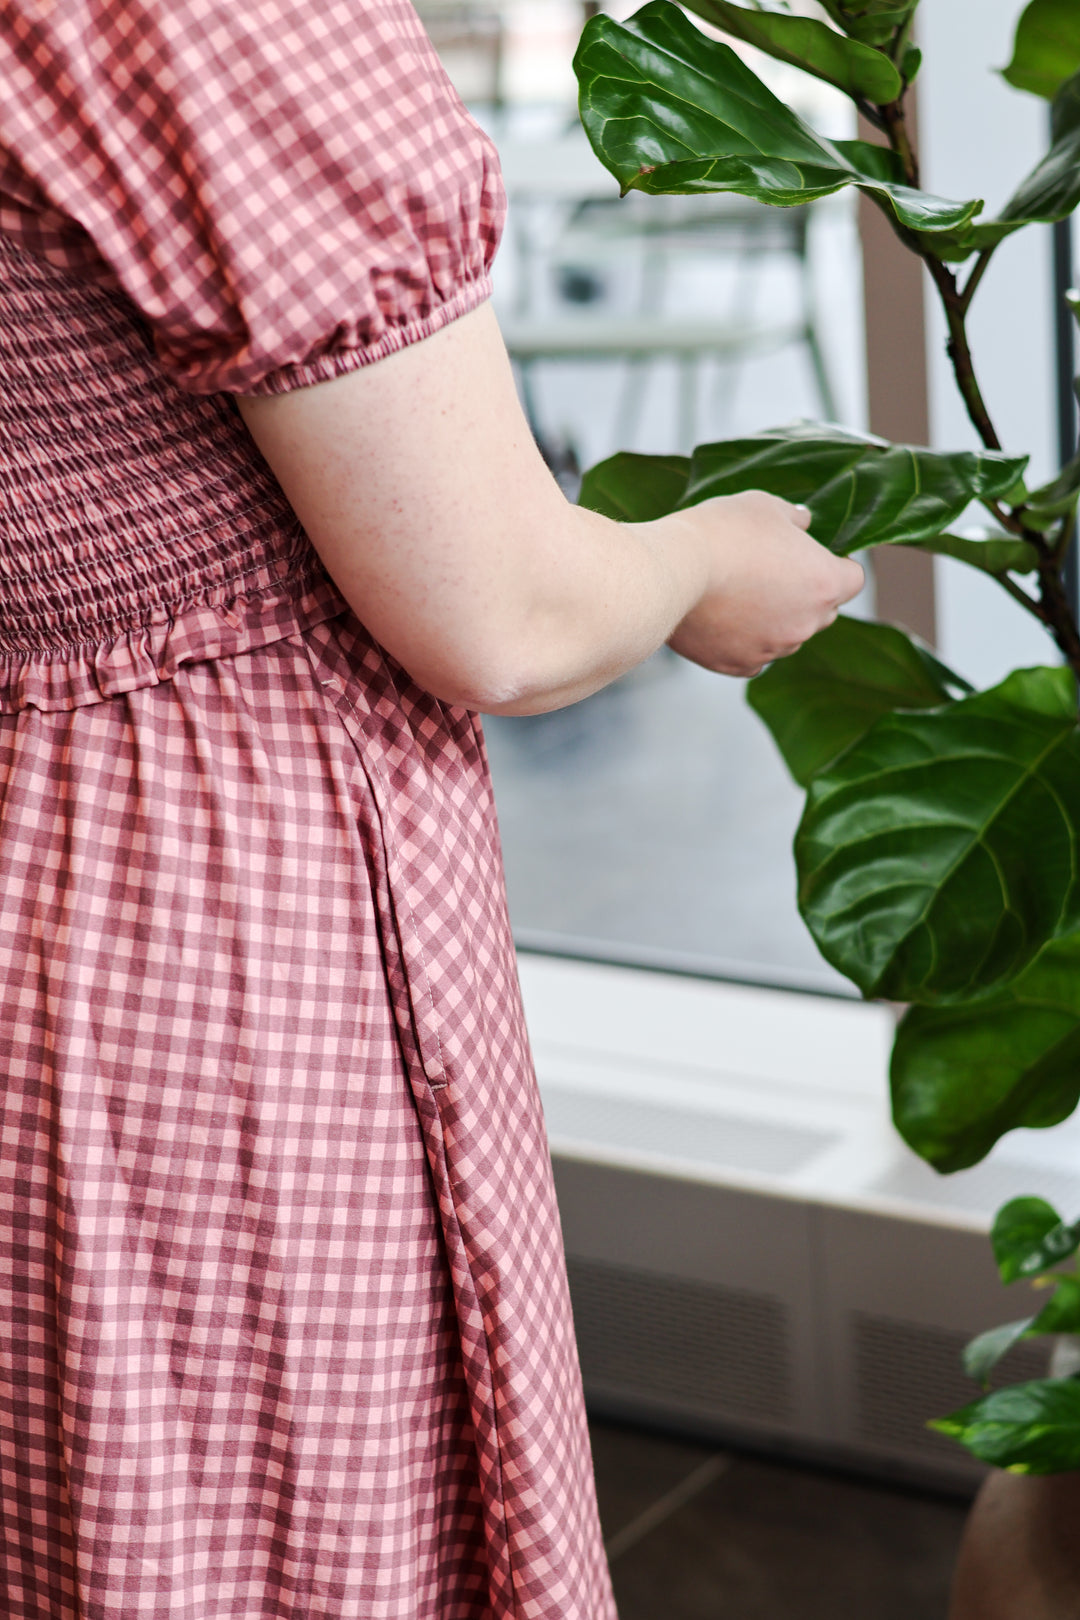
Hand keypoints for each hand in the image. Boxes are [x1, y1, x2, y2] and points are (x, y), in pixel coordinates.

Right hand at [666, 492, 864, 676]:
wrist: (672, 572)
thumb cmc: (722, 533)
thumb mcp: (764, 505)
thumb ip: (794, 518)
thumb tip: (802, 523)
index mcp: (825, 583)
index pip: (853, 580)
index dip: (836, 566)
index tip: (812, 557)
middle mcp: (807, 624)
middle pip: (823, 612)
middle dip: (805, 595)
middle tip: (770, 571)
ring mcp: (773, 649)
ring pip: (785, 635)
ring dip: (772, 618)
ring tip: (736, 592)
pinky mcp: (739, 665)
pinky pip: (753, 655)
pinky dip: (743, 640)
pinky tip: (721, 617)